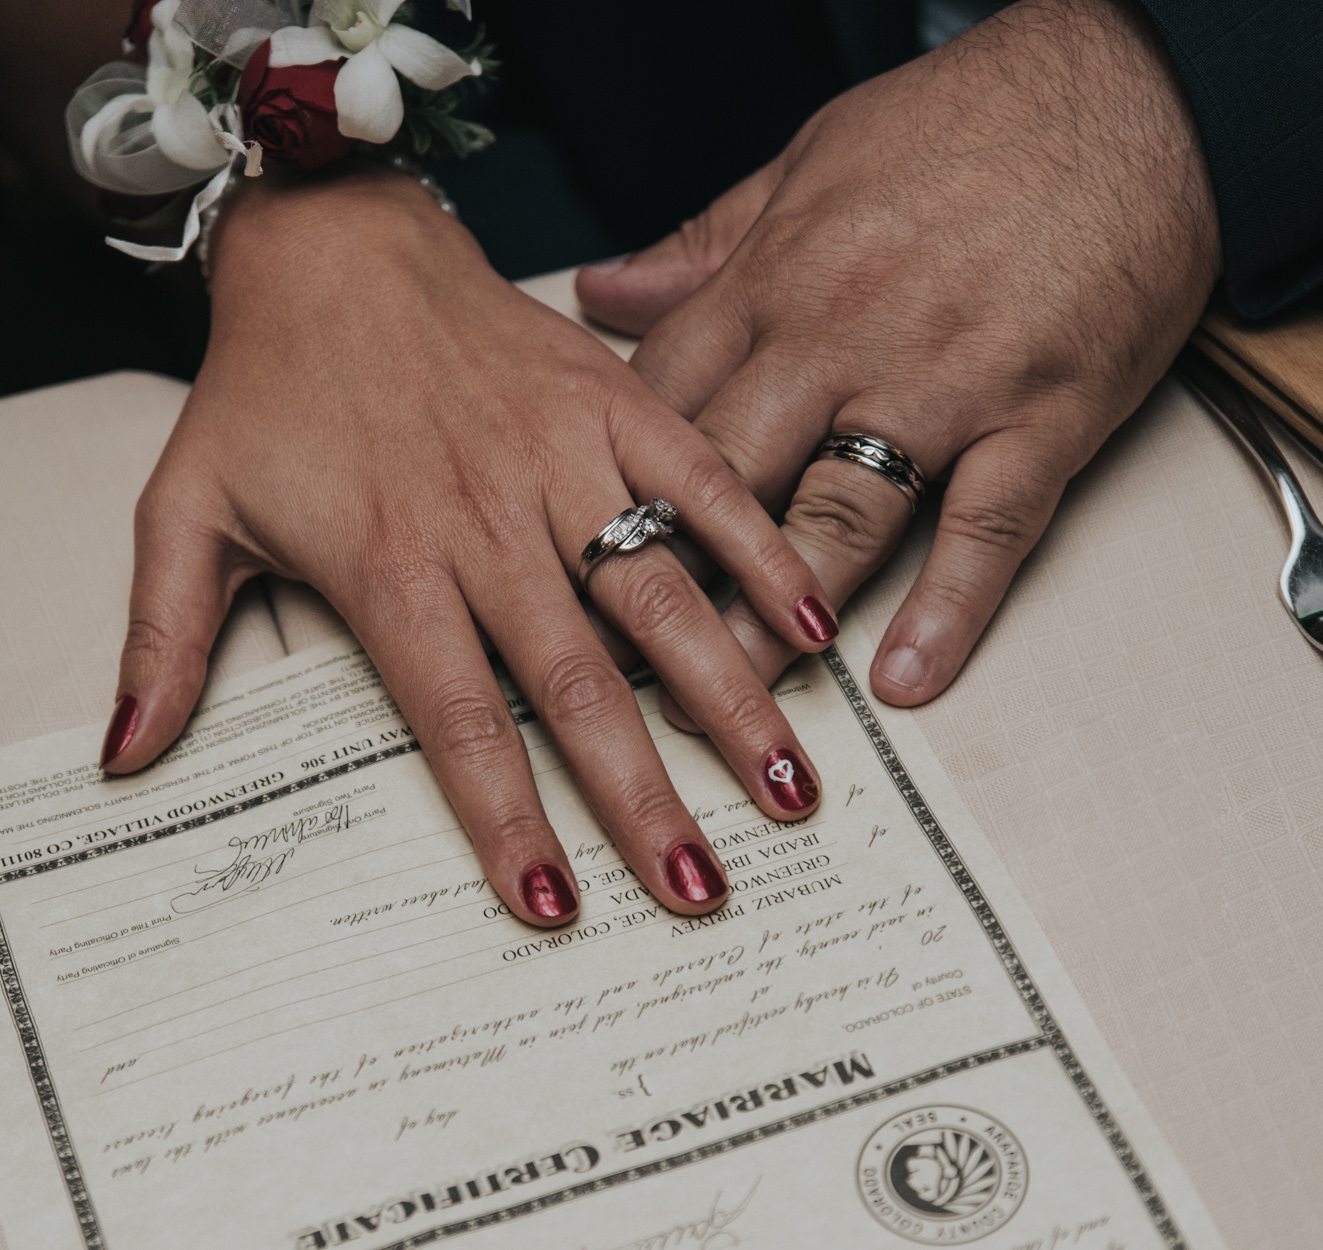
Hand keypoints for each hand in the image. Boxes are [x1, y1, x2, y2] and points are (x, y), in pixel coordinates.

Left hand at [102, 171, 838, 921]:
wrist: (334, 241)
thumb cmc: (266, 391)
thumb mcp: (185, 509)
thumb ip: (165, 639)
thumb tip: (128, 758)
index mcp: (389, 563)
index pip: (457, 719)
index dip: (507, 818)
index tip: (556, 904)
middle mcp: (484, 523)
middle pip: (575, 685)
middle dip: (644, 797)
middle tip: (701, 888)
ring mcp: (561, 460)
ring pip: (656, 597)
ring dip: (730, 699)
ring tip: (791, 790)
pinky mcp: (614, 405)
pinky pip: (698, 484)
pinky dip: (757, 550)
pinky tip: (812, 629)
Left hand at [577, 0, 1220, 713]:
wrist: (1136, 90)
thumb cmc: (979, 120)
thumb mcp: (814, 156)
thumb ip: (706, 243)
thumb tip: (604, 292)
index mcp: (781, 278)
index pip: (661, 401)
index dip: (608, 488)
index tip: (576, 557)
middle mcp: (845, 338)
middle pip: (726, 478)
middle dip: (667, 576)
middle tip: (620, 660)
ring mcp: (944, 384)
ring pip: (836, 517)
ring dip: (778, 620)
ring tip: (737, 697)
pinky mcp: (1039, 418)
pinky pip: (983, 529)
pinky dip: (948, 608)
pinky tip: (909, 676)